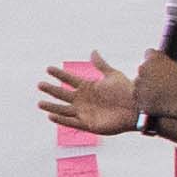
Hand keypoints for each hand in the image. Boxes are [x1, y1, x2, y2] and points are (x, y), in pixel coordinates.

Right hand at [34, 53, 154, 135]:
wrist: (137, 109)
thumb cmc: (127, 91)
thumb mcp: (113, 75)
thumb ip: (101, 65)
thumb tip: (93, 51)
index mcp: (88, 87)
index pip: (69, 80)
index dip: (59, 74)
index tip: (48, 68)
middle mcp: (83, 100)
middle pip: (63, 94)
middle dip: (51, 90)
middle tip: (40, 84)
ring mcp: (85, 112)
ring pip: (63, 109)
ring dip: (52, 106)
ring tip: (40, 103)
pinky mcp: (88, 125)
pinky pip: (72, 122)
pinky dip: (61, 120)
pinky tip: (51, 117)